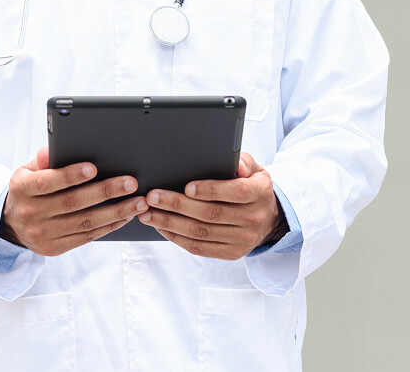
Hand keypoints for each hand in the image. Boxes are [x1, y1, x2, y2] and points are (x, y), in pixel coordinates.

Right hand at [0, 147, 148, 255]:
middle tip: (130, 183)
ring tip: (138, 202)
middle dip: (105, 192)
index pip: (47, 182)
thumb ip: (43, 159)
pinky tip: (125, 216)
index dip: (70, 175)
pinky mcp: (55, 248)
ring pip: (84, 223)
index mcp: (22, 189)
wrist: (13, 224)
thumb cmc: (29, 189)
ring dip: (115, 212)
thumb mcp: (28, 170)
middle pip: (72, 203)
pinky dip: (109, 226)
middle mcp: (30, 213)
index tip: (93, 167)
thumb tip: (51, 150)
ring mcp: (43, 234)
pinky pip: (87, 237)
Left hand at [139, 152, 287, 259]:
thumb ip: (244, 161)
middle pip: (211, 214)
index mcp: (260, 193)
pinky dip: (177, 238)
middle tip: (153, 197)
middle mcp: (253, 219)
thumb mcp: (255, 168)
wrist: (267, 217)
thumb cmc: (251, 185)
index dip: (211, 190)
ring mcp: (242, 240)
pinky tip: (161, 226)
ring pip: (201, 233)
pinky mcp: (231, 253)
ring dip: (171, 223)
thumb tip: (236, 164)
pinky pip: (200, 248)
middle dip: (178, 205)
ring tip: (148, 213)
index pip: (237, 192)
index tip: (187, 186)